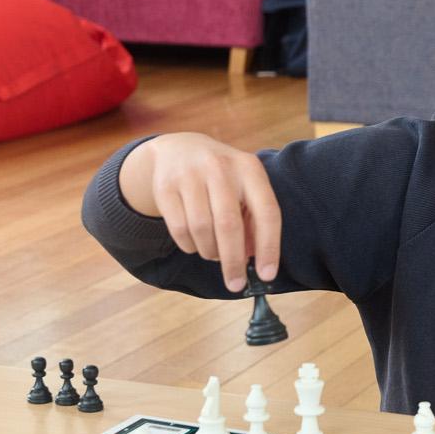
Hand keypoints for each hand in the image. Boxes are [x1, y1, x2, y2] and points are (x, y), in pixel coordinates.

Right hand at [117, 134, 280, 290]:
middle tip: (236, 284)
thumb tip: (254, 259)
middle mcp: (220, 168)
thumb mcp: (244, 189)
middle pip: (229, 225)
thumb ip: (253, 221)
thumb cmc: (223, 179)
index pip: (266, 212)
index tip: (267, 275)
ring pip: (202, 230)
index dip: (269, 247)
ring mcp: (190, 175)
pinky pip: (179, 229)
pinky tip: (195, 242)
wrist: (180, 149)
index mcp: (249, 169)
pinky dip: (189, 246)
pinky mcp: (165, 187)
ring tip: (213, 253)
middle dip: (233, 261)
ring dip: (210, 252)